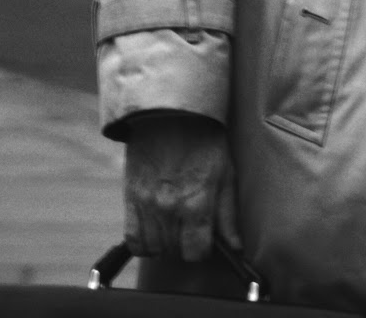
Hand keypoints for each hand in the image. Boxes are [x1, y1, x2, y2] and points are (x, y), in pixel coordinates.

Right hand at [123, 111, 238, 260]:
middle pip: (175, 251)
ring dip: (164, 243)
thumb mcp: (225, 171)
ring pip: (154, 248)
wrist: (170, 111)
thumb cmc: (203, 139)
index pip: (196, 253)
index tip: (204, 239)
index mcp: (196, 203)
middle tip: (189, 225)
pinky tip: (153, 229)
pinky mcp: (130, 196)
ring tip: (172, 224)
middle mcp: (169, 208)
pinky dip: (142, 242)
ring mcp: (147, 203)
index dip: (202, 249)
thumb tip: (235, 246)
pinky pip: (133, 238)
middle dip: (184, 243)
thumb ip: (228, 213)